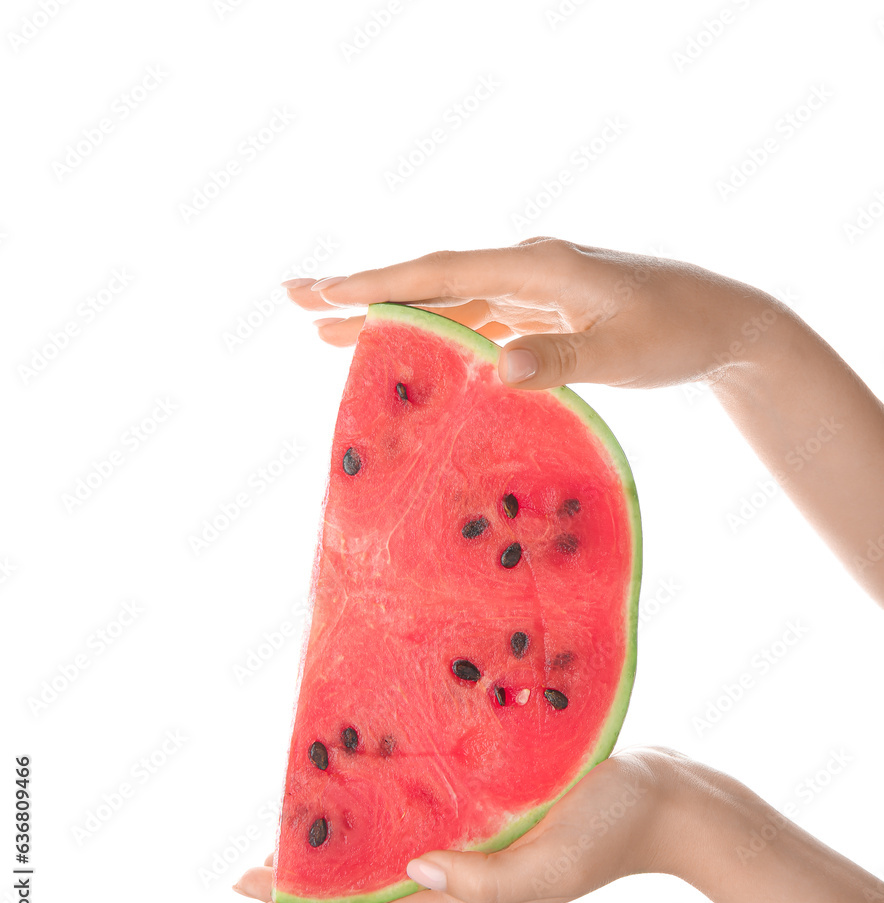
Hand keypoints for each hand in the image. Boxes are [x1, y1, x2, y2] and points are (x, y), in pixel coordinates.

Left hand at [232, 747, 681, 902]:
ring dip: (338, 862)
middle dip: (309, 896)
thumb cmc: (612, 825)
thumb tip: (413, 872)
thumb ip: (489, 881)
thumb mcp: (556, 861)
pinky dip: (378, 827)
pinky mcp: (485, 819)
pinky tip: (362, 804)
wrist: (659, 795)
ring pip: (388, 869)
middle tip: (248, 874)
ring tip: (290, 844)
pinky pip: (417, 829)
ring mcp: (474, 852)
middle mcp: (464, 883)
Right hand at [285, 239, 883, 605]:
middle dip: (364, 290)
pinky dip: (441, 333)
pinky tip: (419, 350)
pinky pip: (478, 319)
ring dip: (396, 314)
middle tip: (296, 300)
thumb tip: (493, 366)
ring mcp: (535, 287)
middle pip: (431, 278)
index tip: (318, 292)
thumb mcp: (623, 351)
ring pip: (450, 300)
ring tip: (334, 331)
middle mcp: (528, 267)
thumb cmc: (679, 333)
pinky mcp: (545, 310)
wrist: (724, 322)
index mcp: (538, 266)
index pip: (441, 273)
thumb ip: (559, 357)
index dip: (376, 283)